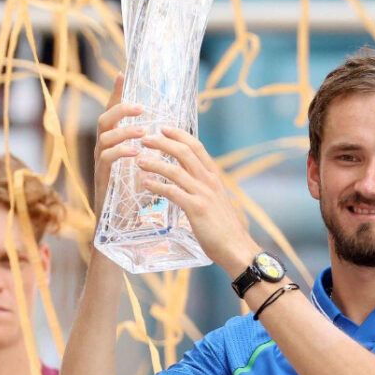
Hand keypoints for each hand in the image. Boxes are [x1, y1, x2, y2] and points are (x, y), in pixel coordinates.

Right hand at [91, 73, 144, 215]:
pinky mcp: (101, 178)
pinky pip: (106, 159)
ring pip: (104, 137)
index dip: (116, 94)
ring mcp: (100, 163)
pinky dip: (120, 152)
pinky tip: (135, 152)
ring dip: (124, 132)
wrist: (121, 224)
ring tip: (143, 132)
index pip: (113, 113)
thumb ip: (151, 148)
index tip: (122, 73)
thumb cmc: (135, 195)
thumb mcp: (146, 166)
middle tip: (140, 108)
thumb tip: (168, 131)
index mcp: (115, 144)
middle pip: (104, 119)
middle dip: (120, 110)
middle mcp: (104, 150)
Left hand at [136, 129, 259, 275]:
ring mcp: (203, 194)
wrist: (235, 247)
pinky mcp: (196, 209)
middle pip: (184, 152)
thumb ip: (203, 187)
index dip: (179, 135)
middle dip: (162, 142)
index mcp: (214, 176)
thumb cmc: (223, 227)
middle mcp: (209, 181)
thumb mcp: (216, 200)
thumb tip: (188, 179)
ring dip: (154, 163)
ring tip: (139, 161)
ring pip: (175, 169)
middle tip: (144, 139)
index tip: (163, 128)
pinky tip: (145, 183)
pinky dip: (157, 185)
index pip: (196, 146)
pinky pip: (172, 192)